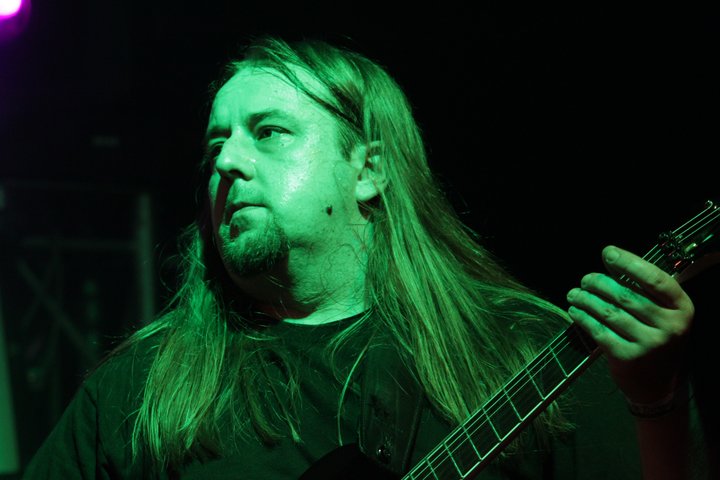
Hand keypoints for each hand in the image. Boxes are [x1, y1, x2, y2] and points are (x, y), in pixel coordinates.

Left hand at [566, 245, 693, 403]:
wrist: (658, 383)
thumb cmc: (656, 337)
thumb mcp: (663, 313)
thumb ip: (644, 289)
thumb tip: (610, 259)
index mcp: (681, 309)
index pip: (654, 280)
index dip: (628, 263)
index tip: (608, 252)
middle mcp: (669, 327)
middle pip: (626, 296)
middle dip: (599, 283)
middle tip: (585, 279)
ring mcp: (649, 344)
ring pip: (609, 312)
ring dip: (586, 299)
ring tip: (575, 293)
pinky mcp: (628, 358)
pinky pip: (599, 331)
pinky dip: (583, 318)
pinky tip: (575, 311)